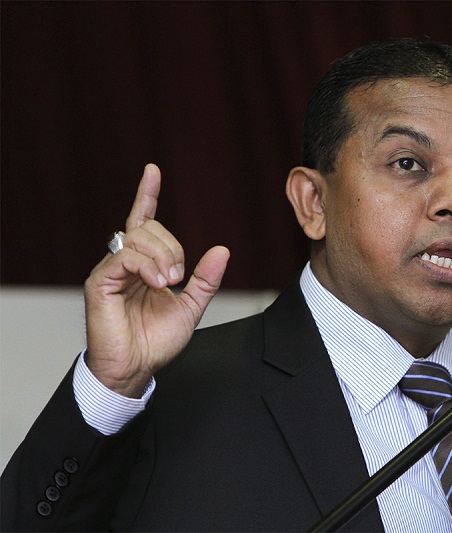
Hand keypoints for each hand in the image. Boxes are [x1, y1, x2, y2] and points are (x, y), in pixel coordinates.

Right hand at [84, 164, 228, 397]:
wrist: (137, 368)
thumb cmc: (157, 340)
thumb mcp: (191, 307)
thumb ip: (206, 279)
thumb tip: (222, 250)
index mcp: (145, 264)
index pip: (143, 220)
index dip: (147, 194)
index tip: (153, 170)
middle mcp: (125, 262)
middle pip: (150, 227)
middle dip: (173, 247)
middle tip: (179, 277)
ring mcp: (111, 270)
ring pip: (139, 237)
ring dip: (164, 256)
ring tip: (170, 283)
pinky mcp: (100, 282)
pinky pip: (125, 256)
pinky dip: (147, 266)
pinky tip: (157, 283)